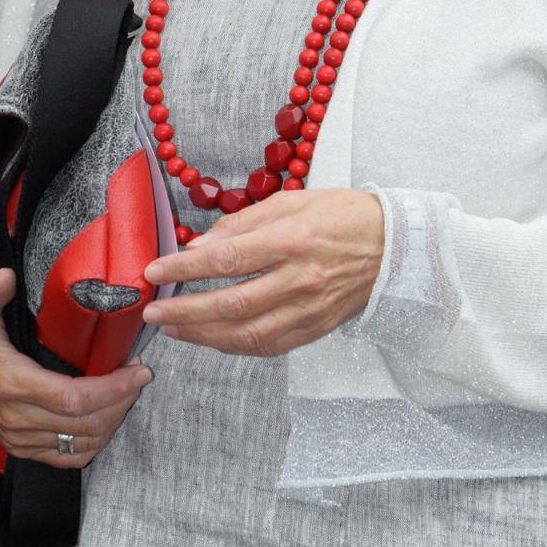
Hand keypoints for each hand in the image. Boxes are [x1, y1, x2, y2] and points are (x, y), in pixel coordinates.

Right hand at [0, 268, 152, 467]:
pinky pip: (64, 458)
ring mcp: (17, 437)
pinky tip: (106, 420)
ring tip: (128, 393)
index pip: (74, 398)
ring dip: (111, 421)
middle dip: (121, 401)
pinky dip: (91, 444)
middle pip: (84, 424)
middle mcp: (16, 418)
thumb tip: (5, 277)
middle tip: (140, 375)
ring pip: (79, 444)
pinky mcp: (18, 446)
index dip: (113, 388)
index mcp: (12, 384)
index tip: (139, 370)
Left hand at [141, 188, 383, 355]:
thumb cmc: (343, 216)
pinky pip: (269, 346)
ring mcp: (309, 309)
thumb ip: (245, 222)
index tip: (156, 270)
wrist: (393, 246)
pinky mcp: (315, 329)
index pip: (227, 258)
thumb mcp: (293, 200)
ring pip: (247, 334)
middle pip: (232, 303)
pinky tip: (213, 338)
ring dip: (204, 335)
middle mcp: (300, 278)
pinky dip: (235, 345)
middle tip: (154, 309)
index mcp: (292, 239)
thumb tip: (202, 244)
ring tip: (175, 328)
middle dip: (185, 310)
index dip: (185, 267)